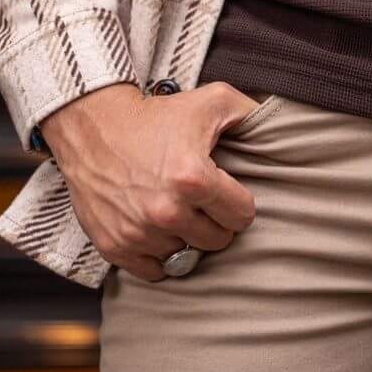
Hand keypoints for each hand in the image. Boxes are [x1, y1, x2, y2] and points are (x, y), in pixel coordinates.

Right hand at [37, 79, 269, 282]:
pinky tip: (157, 230)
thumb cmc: (155, 114)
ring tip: (176, 210)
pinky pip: (154, 271)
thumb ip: (250, 113)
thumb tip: (278, 128)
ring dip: (184, 236)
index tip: (227, 192)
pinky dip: (158, 255)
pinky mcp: (115, 247)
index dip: (238, 203)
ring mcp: (139, 233)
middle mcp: (166, 211)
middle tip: (202, 201)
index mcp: (194, 178)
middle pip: (217, 241)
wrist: (93, 126)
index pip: (242, 216)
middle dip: (215, 222)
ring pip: (185, 255)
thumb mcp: (211, 100)